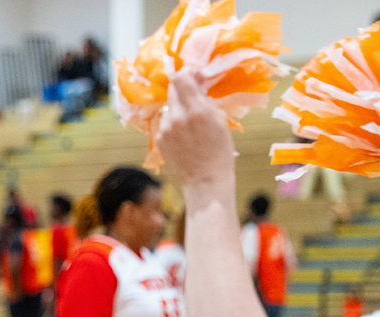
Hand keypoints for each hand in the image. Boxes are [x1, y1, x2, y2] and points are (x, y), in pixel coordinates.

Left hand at [156, 69, 235, 185]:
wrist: (205, 180)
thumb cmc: (220, 151)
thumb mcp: (220, 120)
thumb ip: (205, 100)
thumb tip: (197, 84)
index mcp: (196, 110)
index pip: (181, 77)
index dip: (188, 73)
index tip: (197, 77)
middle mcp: (176, 117)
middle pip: (173, 88)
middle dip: (184, 88)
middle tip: (195, 94)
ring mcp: (165, 129)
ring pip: (169, 106)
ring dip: (179, 106)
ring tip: (190, 119)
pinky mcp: (159, 139)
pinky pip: (165, 121)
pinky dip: (174, 121)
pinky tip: (184, 133)